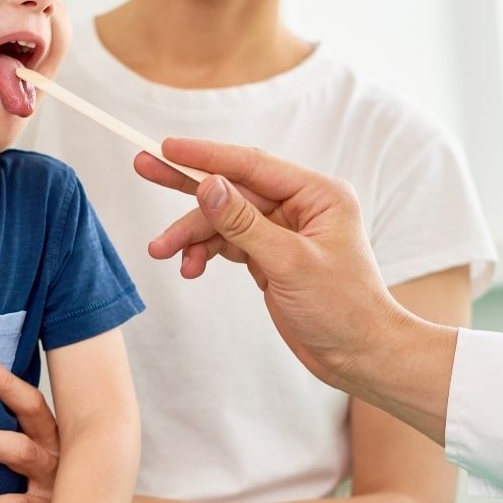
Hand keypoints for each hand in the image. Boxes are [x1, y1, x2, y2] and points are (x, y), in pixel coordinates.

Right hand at [135, 139, 405, 392]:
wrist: (358, 356)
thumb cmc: (342, 309)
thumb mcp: (289, 263)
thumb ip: (243, 223)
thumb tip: (208, 185)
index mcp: (317, 195)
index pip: (251, 165)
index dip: (206, 155)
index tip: (167, 147)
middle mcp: (299, 206)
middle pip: (231, 188)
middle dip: (186, 185)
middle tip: (144, 166)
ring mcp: (282, 231)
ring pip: (222, 220)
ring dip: (190, 236)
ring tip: (160, 252)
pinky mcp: (269, 255)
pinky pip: (226, 243)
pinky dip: (204, 253)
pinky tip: (190, 268)